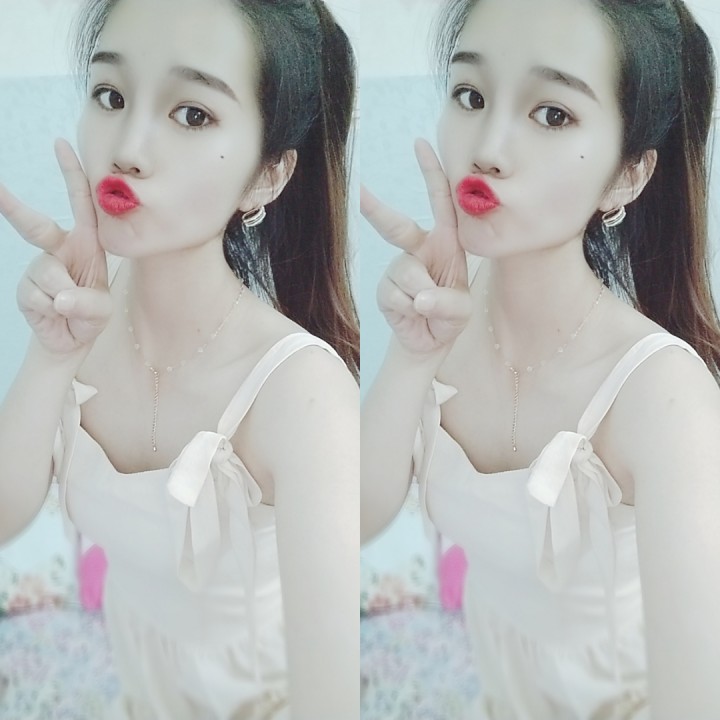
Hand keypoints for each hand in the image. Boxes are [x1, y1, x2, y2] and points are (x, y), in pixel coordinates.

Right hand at [0, 139, 110, 357]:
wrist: (70, 340)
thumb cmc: (91, 315)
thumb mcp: (102, 311)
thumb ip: (88, 304)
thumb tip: (60, 297)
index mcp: (86, 244)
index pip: (81, 204)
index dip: (72, 174)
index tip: (61, 144)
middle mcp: (60, 250)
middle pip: (35, 225)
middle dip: (13, 206)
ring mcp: (39, 267)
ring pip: (47, 274)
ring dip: (63, 297)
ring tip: (71, 309)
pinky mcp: (25, 287)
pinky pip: (37, 295)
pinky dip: (51, 309)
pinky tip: (56, 313)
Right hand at [361, 139, 470, 356]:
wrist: (428, 342)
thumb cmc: (450, 316)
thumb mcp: (462, 311)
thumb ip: (448, 303)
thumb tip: (420, 297)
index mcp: (445, 243)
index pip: (440, 202)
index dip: (432, 173)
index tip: (420, 144)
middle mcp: (419, 250)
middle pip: (395, 226)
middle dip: (376, 209)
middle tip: (358, 191)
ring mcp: (399, 268)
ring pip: (406, 274)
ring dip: (421, 297)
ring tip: (429, 310)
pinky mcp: (385, 289)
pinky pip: (395, 294)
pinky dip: (408, 309)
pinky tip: (414, 315)